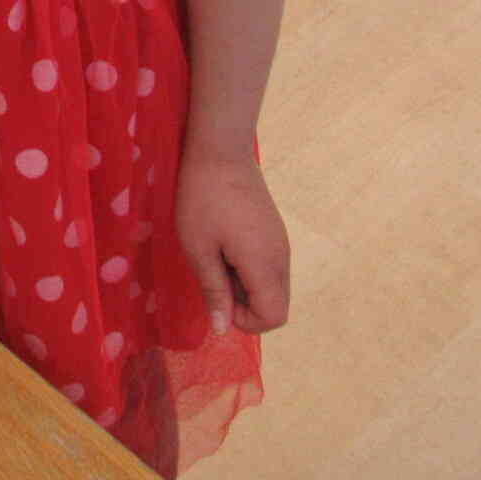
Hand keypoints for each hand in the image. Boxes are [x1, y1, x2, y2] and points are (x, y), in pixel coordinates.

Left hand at [175, 149, 290, 337]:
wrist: (220, 151)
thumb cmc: (202, 199)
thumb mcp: (198, 248)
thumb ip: (214, 291)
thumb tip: (222, 330)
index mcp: (265, 265)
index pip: (274, 317)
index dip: (245, 321)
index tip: (217, 297)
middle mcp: (282, 258)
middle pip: (277, 305)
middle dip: (245, 305)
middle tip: (214, 277)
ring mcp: (281, 243)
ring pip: (272, 286)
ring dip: (245, 286)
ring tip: (216, 258)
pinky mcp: (274, 231)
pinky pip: (269, 266)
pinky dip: (249, 269)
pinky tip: (224, 245)